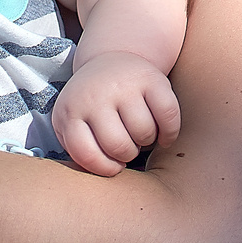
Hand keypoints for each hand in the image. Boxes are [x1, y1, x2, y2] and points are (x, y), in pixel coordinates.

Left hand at [49, 52, 181, 175]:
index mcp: (71, 111)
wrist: (110, 58)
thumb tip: (97, 184)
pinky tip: (163, 133)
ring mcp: (123, 85)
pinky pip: (168, 115)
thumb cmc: (91, 105)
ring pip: (144, 132)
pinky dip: (170, 132)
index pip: (86, 154)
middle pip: (119, 146)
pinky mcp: (151, 77)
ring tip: (140, 134)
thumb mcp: (72, 123)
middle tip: (128, 146)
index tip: (112, 164)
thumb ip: (78, 151)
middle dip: (128, 155)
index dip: (104, 168)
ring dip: (147, 141)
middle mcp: (95, 95)